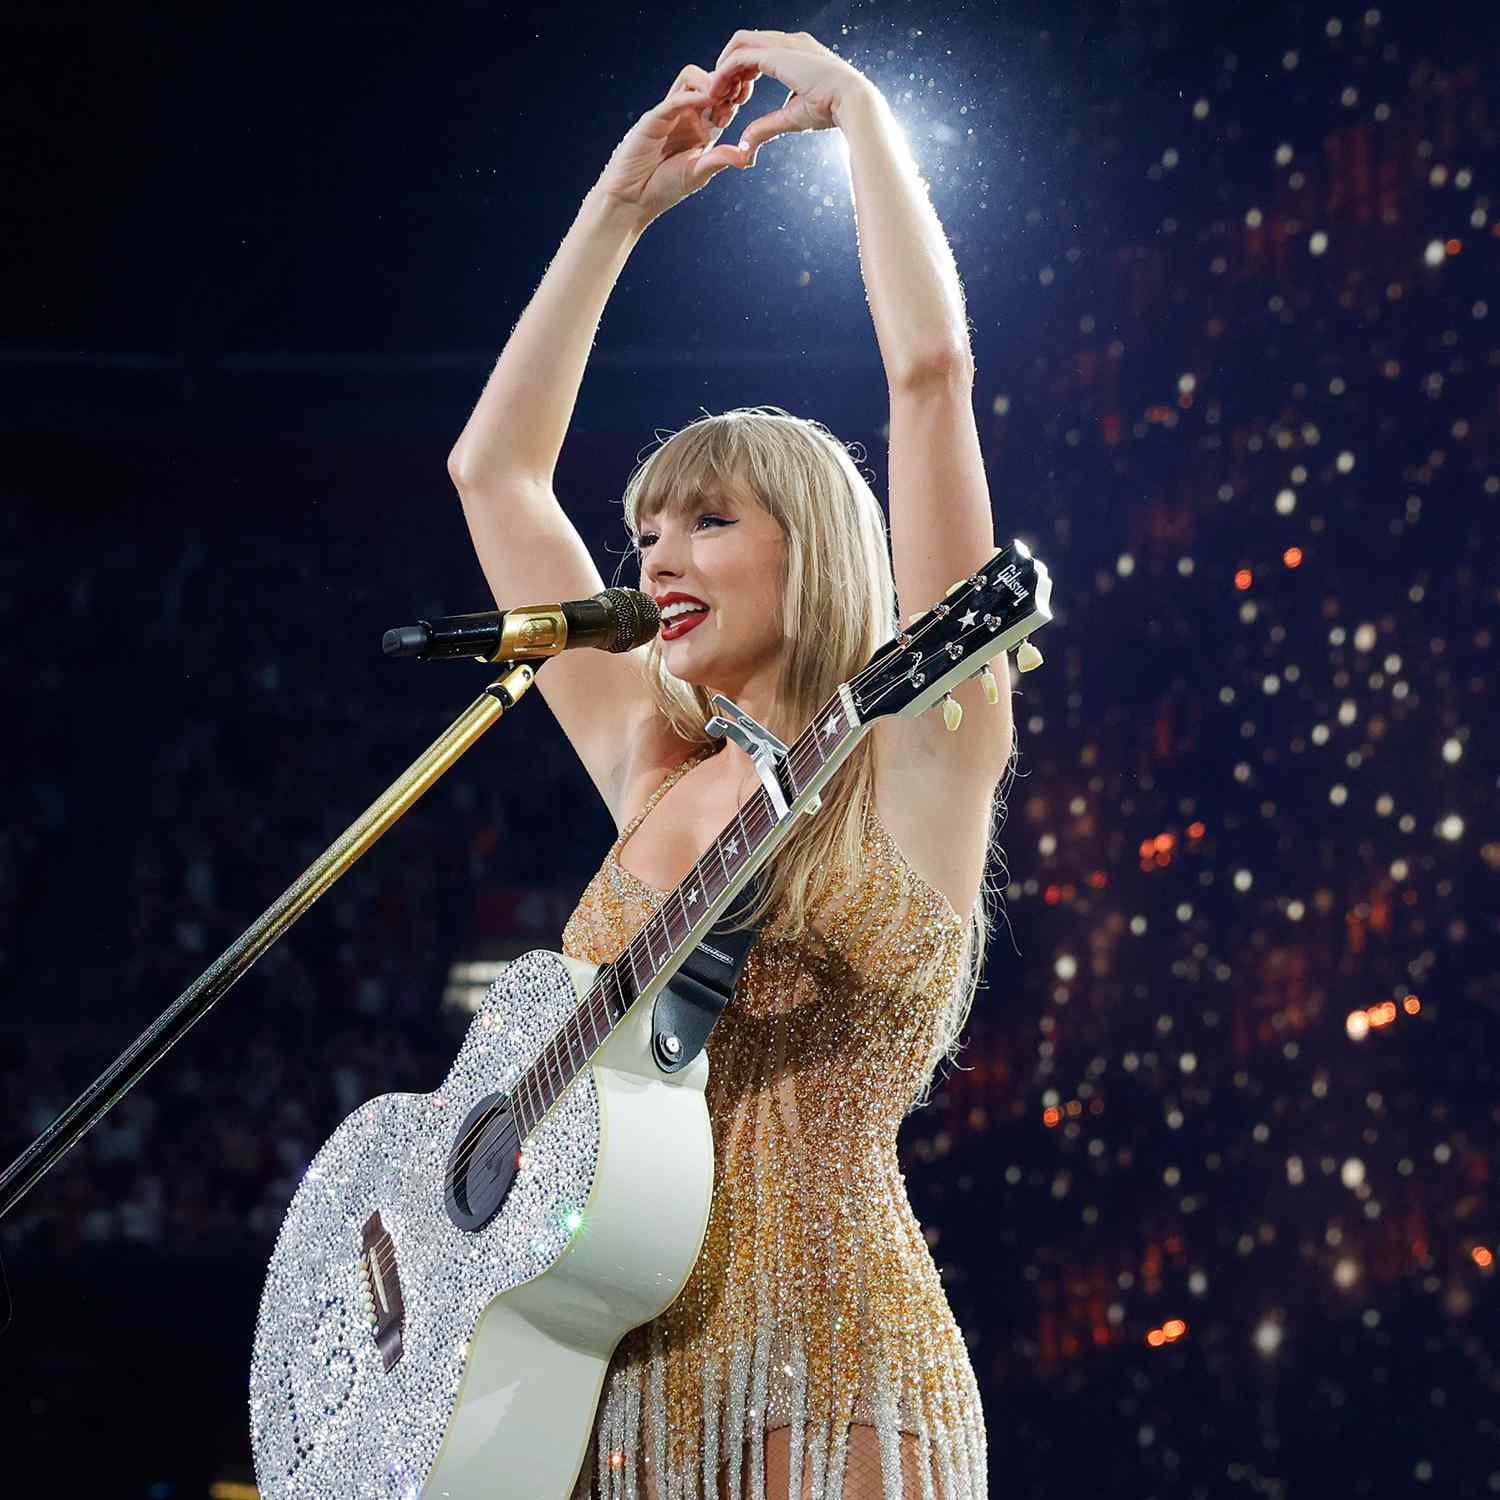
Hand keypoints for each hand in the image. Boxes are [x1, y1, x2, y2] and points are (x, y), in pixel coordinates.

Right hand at [593, 64, 754, 227]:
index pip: (724, 100)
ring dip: (709, 81)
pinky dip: (691, 96)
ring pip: (691, 78)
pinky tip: (706, 100)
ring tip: (721, 95)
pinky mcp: (654, 118)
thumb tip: (746, 158)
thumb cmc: (663, 188)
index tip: (746, 97)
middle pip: (710, 81)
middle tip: (738, 90)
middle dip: (727, 82)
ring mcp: (671, 114)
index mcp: (703, 129)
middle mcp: (688, 116)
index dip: (737, 94)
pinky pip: (674, 98)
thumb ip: (720, 160)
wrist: (633, 198)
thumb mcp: (698, 173)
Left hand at [709, 30, 871, 163]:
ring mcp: (782, 43)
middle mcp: (788, 42)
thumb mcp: (791, 117)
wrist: (851, 102)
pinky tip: (717, 93)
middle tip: (720, 97)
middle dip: (729, 70)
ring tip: (716, 96)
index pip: (759, 53)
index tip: (736, 101)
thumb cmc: (831, 111)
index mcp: (796, 53)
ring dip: (723, 69)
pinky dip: (724, 73)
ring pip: (738, 45)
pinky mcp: (775, 54)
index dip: (743, 75)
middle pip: (745, 44)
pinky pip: (739, 57)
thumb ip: (766, 127)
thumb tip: (746, 146)